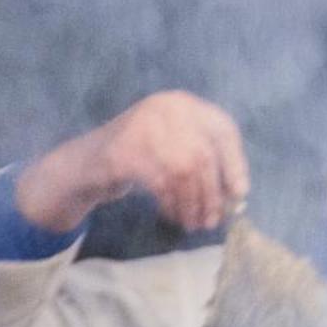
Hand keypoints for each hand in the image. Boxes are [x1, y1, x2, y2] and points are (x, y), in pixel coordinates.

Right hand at [14, 90, 250, 233]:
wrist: (87, 164)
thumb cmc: (142, 161)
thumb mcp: (176, 151)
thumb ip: (205, 164)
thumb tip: (238, 196)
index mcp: (182, 104)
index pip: (222, 128)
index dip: (235, 162)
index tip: (239, 193)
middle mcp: (164, 108)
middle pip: (203, 156)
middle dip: (211, 194)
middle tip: (212, 221)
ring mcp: (142, 126)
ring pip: (184, 172)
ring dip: (192, 204)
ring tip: (193, 223)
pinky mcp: (123, 151)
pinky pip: (161, 183)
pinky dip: (171, 204)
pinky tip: (172, 216)